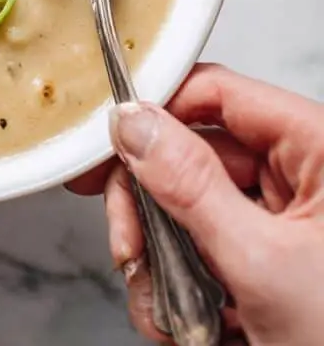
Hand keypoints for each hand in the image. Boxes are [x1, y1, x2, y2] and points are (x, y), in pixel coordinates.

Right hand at [69, 64, 323, 344]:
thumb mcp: (262, 263)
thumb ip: (192, 186)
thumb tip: (135, 124)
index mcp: (319, 150)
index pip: (220, 93)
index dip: (159, 110)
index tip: (110, 141)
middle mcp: (301, 178)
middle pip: (192, 154)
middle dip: (148, 207)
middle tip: (128, 243)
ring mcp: (282, 223)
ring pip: (187, 207)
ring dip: (158, 257)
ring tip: (163, 303)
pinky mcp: (265, 263)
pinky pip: (199, 248)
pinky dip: (176, 284)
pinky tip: (182, 321)